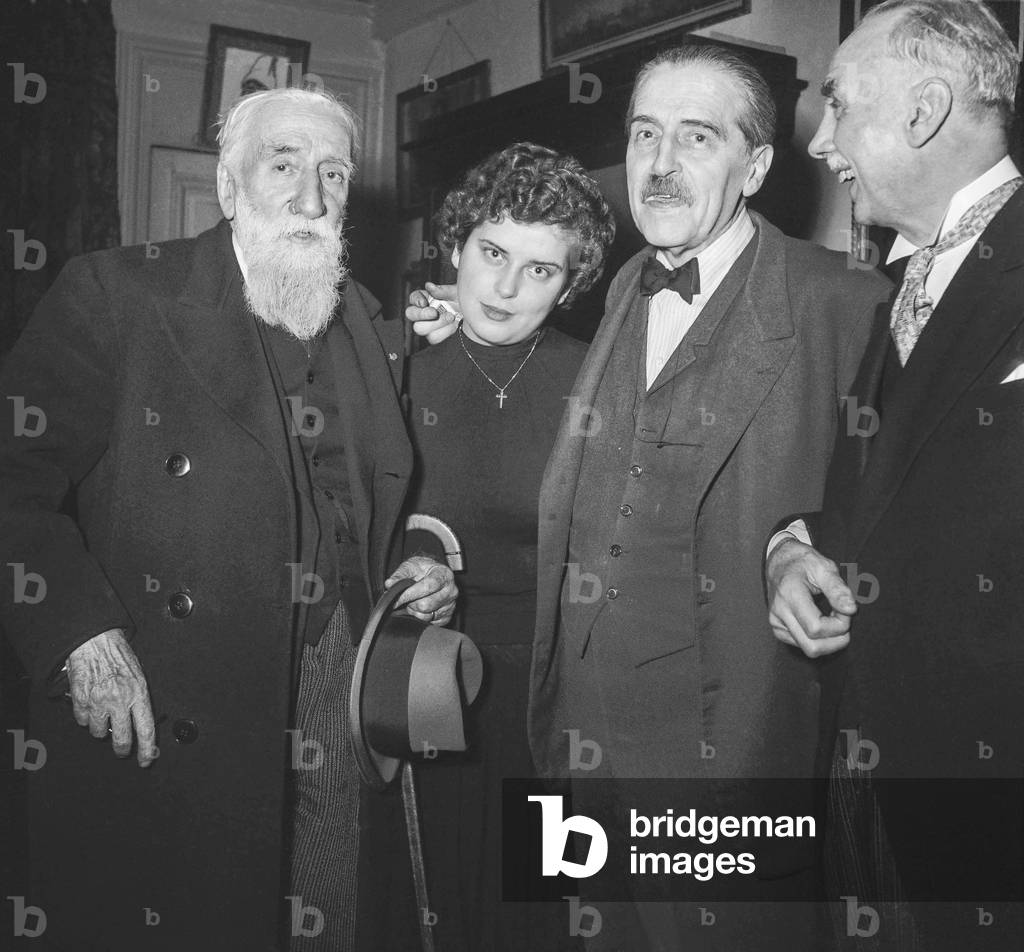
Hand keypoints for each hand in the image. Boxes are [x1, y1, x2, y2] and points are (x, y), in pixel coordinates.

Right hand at [67, 628, 158, 766]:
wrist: (95, 641)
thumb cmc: (118, 656)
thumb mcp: (139, 676)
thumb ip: (139, 700)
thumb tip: (141, 725)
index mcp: (139, 693)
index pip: (147, 729)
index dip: (147, 749)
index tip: (147, 760)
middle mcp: (120, 700)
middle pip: (122, 739)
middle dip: (122, 748)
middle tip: (122, 750)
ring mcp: (99, 701)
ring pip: (98, 732)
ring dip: (100, 727)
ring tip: (103, 711)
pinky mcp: (81, 700)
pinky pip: (82, 720)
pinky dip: (85, 716)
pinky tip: (90, 702)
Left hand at [384, 556, 457, 623]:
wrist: (432, 573)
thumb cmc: (422, 569)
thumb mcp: (410, 566)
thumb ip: (400, 575)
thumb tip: (389, 584)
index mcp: (444, 574)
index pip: (427, 587)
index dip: (410, 594)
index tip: (396, 598)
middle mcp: (451, 590)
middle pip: (426, 605)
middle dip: (411, 603)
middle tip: (408, 597)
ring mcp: (451, 605)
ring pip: (426, 616)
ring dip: (415, 611)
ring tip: (414, 601)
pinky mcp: (447, 617)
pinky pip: (430, 623)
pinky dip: (421, 617)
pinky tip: (421, 608)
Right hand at [405, 282, 459, 343]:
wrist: (476, 316)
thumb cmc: (464, 302)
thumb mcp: (456, 293)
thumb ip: (443, 290)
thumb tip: (429, 286)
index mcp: (426, 298)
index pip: (413, 297)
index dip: (416, 300)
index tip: (424, 302)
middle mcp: (424, 311)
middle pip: (411, 314)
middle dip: (422, 314)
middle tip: (435, 313)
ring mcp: (429, 325)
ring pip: (420, 329)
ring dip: (436, 324)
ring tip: (451, 318)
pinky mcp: (436, 336)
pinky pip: (433, 338)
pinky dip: (444, 333)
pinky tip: (454, 326)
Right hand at [766, 539, 855, 657]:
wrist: (781, 562)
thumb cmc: (804, 562)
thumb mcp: (824, 567)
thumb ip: (838, 589)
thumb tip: (851, 609)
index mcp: (789, 594)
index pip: (816, 628)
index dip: (839, 624)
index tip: (847, 609)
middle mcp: (779, 612)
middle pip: (812, 646)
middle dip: (836, 639)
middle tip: (843, 619)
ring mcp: (776, 623)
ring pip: (809, 650)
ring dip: (829, 641)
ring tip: (833, 620)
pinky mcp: (778, 629)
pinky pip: (803, 646)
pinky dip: (819, 640)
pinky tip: (822, 623)